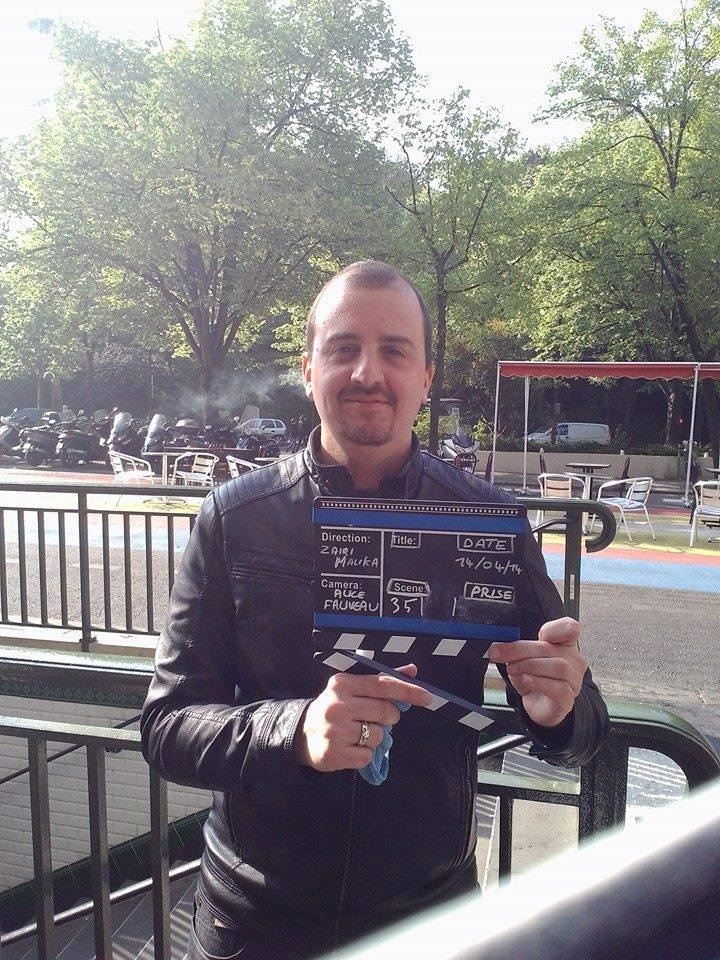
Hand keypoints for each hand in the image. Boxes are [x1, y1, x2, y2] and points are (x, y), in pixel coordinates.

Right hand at [295, 664, 430, 771]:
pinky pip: (367, 756)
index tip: (427, 697)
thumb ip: (382, 680)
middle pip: (384, 712)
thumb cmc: (335, 708)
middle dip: (389, 717)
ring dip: (376, 737)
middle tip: (378, 719)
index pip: (382, 685)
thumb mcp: (352, 689)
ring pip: (378, 736)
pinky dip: (365, 754)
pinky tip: (351, 747)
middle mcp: (337, 705)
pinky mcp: (333, 754)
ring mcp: (334, 731)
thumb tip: (413, 670)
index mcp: (342, 684)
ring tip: (358, 733)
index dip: (407, 691)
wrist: (302, 734)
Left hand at [488, 617, 586, 728]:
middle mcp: (574, 661)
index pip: (570, 628)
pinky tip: (526, 680)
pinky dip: (539, 682)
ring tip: (513, 669)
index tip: (536, 635)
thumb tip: (497, 647)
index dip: (554, 629)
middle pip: (550, 648)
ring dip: (530, 666)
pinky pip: (558, 687)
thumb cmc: (534, 679)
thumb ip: (516, 650)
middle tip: (499, 653)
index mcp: (565, 645)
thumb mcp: (522, 660)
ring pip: (558, 666)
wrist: (539, 706)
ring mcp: (574, 680)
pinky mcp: (567, 698)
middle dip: (520, 649)